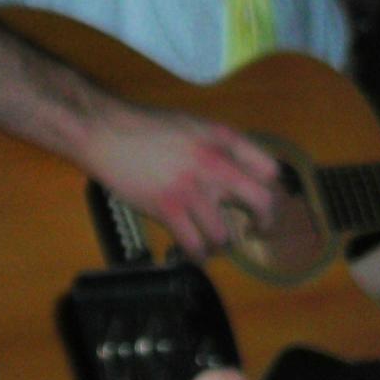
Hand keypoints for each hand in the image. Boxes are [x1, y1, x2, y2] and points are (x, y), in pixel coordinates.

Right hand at [0, 21, 279, 258]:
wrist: (107, 132)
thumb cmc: (148, 127)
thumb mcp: (194, 124)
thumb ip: (220, 145)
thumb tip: (242, 169)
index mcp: (223, 139)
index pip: (269, 167)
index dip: (271, 186)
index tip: (265, 197)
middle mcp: (215, 164)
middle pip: (261, 201)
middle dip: (265, 222)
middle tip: (258, 230)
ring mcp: (192, 190)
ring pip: (225, 234)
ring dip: (222, 243)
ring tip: (214, 242)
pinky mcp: (168, 210)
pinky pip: (194, 245)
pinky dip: (197, 255)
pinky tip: (193, 253)